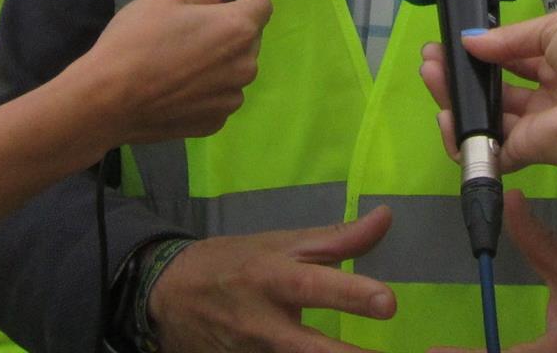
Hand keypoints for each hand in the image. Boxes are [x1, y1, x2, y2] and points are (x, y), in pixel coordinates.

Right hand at [79, 0, 272, 145]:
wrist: (105, 101)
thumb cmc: (136, 42)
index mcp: (237, 29)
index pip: (263, 2)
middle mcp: (244, 66)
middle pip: (249, 38)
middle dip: (230, 28)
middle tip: (195, 26)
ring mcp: (230, 100)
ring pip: (234, 70)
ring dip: (220, 61)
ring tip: (182, 61)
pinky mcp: (214, 123)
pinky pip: (218, 97)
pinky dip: (206, 89)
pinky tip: (176, 87)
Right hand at [146, 204, 394, 352]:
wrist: (168, 295)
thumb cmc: (236, 262)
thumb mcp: (281, 243)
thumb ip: (337, 238)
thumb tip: (386, 216)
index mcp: (271, 277)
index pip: (314, 285)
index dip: (350, 294)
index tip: (388, 303)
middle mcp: (262, 322)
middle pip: (309, 348)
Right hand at [444, 11, 556, 174]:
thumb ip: (510, 38)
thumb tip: (471, 41)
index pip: (511, 57)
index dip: (480, 51)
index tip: (449, 43)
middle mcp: (547, 92)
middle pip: (495, 88)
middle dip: (461, 74)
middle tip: (430, 61)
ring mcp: (538, 123)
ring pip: (489, 117)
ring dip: (458, 99)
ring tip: (432, 79)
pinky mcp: (532, 150)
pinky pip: (493, 149)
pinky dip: (467, 139)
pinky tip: (447, 118)